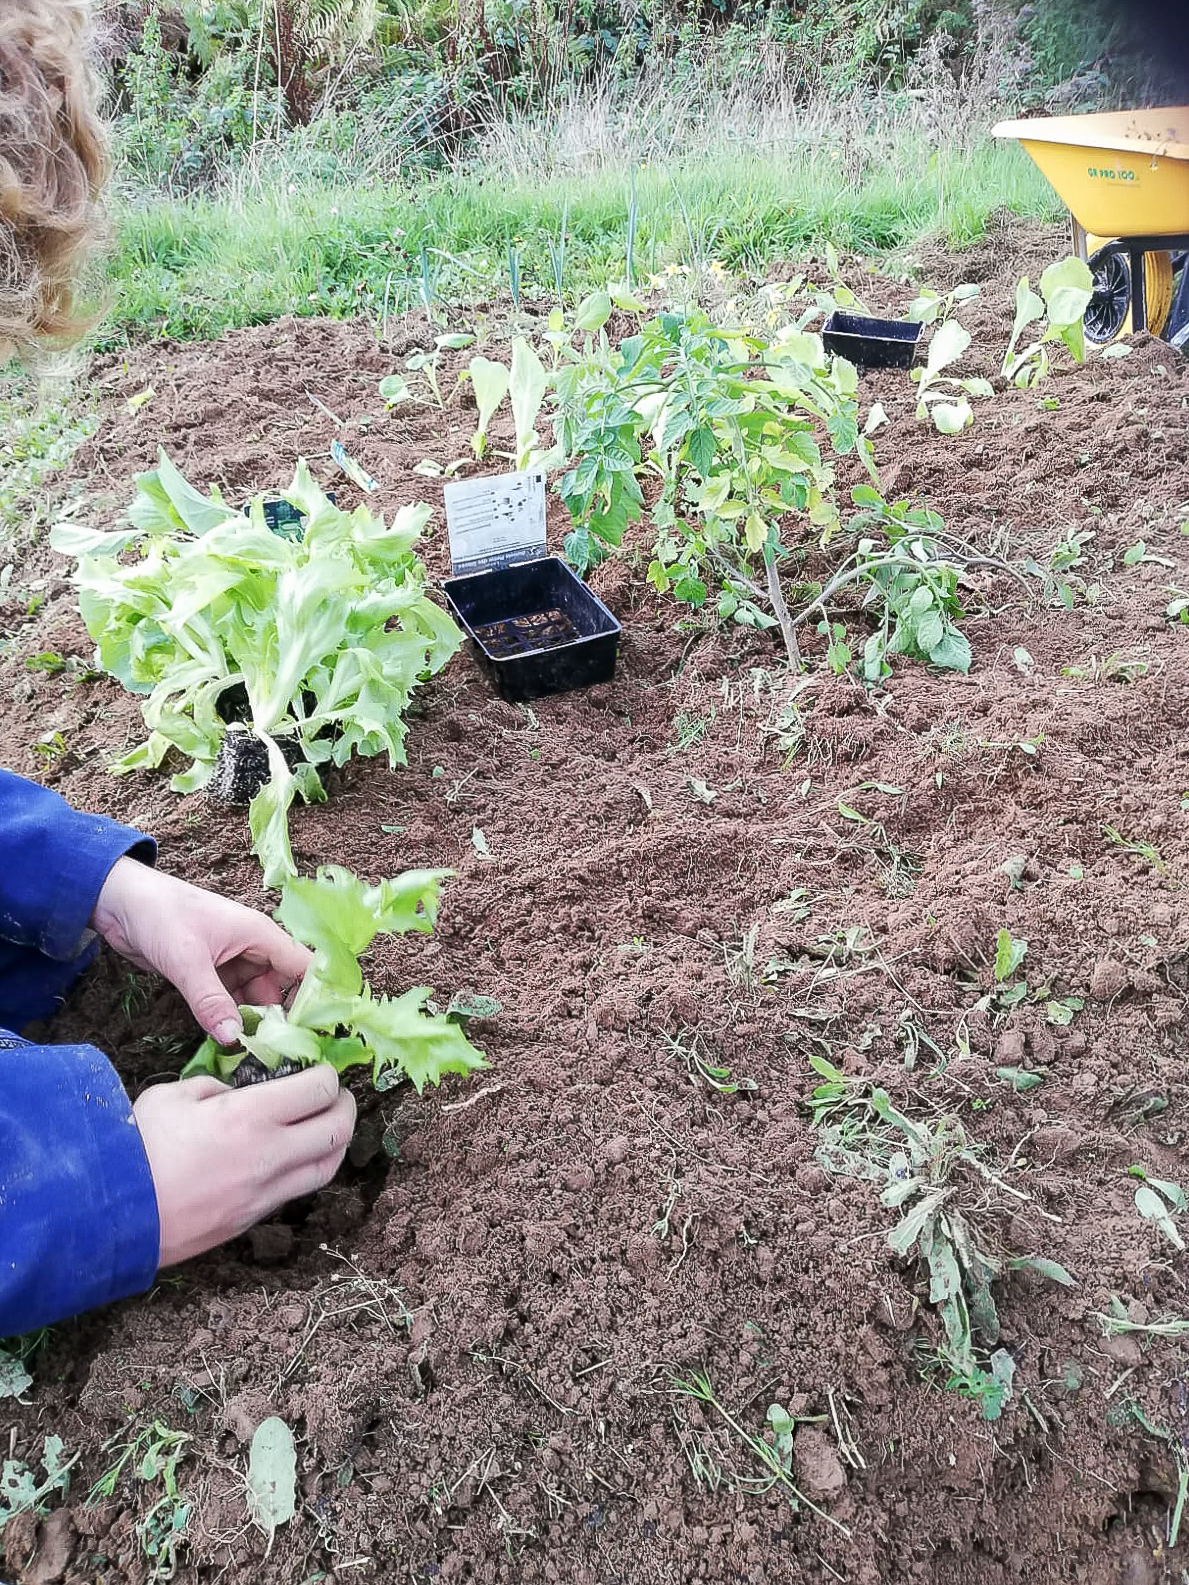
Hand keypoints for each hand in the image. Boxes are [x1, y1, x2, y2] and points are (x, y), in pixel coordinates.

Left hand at [91, 858, 311, 1046]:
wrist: (118, 902)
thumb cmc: (160, 915)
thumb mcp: (187, 960)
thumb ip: (211, 1001)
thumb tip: (234, 1040)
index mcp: (260, 935)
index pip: (303, 967)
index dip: (316, 997)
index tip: (320, 1032)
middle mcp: (252, 949)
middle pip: (282, 989)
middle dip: (282, 1019)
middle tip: (280, 1054)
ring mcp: (231, 963)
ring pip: (255, 999)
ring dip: (254, 1022)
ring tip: (256, 1055)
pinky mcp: (210, 975)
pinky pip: (231, 1002)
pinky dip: (231, 1019)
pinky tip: (230, 1042)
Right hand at [133, 1065, 355, 1265]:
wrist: (113, 1214)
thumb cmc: (138, 1147)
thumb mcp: (173, 1095)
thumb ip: (213, 1088)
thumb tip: (235, 1094)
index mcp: (250, 1115)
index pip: (318, 1088)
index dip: (327, 1074)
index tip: (320, 1069)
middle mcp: (269, 1154)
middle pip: (337, 1129)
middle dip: (345, 1106)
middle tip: (336, 1096)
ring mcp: (265, 1192)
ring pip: (327, 1167)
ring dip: (336, 1143)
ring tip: (327, 1126)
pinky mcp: (253, 1219)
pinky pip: (297, 1191)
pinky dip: (308, 1169)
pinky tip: (295, 1157)